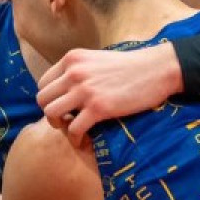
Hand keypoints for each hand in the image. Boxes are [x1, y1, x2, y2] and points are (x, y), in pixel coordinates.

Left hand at [35, 44, 181, 144]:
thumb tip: (64, 90)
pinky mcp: (98, 108)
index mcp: (72, 59)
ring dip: (59, 126)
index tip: (62, 107)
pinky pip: (73, 129)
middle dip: (50, 114)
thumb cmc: (130, 67)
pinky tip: (83, 141)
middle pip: (42, 99)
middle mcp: (74, 72)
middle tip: (65, 121)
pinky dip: (75, 139)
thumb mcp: (96, 60)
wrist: (156, 70)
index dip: (50, 99)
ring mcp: (85, 90)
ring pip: (51, 113)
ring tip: (72, 130)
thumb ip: (78, 71)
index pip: (43, 83)